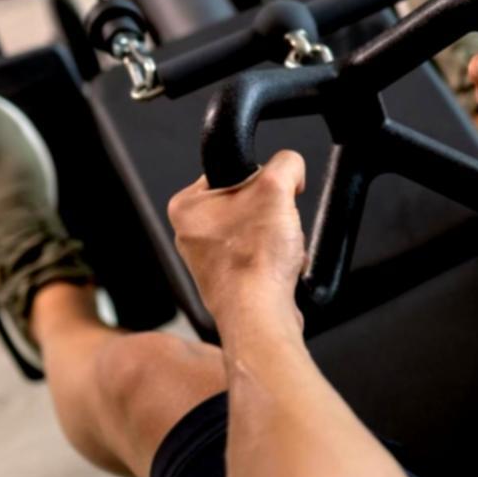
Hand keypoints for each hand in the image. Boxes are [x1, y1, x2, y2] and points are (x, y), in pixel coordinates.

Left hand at [167, 150, 306, 330]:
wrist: (260, 314)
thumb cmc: (253, 263)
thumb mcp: (276, 189)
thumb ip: (285, 163)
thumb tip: (291, 165)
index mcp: (186, 206)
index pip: (233, 171)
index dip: (262, 180)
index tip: (271, 196)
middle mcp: (191, 234)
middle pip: (249, 203)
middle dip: (272, 214)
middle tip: (276, 227)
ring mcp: (208, 260)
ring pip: (257, 231)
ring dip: (277, 238)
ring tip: (278, 251)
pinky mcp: (228, 282)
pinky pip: (260, 258)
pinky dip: (275, 262)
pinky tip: (278, 269)